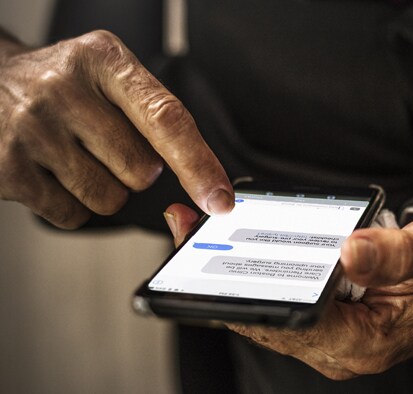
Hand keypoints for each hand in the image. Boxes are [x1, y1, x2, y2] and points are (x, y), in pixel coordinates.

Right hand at [0, 30, 233, 228]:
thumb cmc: (65, 84)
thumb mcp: (110, 74)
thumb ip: (157, 116)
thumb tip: (208, 185)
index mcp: (104, 60)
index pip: (166, 119)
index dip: (198, 164)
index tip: (220, 199)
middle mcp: (64, 89)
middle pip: (141, 170)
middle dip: (135, 169)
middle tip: (103, 142)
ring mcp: (32, 130)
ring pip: (110, 199)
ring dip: (105, 189)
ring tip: (76, 154)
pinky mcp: (8, 169)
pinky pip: (74, 215)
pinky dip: (74, 204)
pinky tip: (54, 171)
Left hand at [165, 203, 412, 379]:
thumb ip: (390, 255)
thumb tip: (349, 254)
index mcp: (363, 342)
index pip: (293, 323)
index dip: (248, 294)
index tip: (209, 261)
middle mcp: (340, 349)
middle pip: (269, 320)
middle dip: (223, 282)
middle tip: (186, 234)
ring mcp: (333, 339)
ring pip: (270, 312)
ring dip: (235, 277)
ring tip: (198, 232)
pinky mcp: (330, 323)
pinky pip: (283, 303)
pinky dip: (259, 276)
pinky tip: (240, 246)